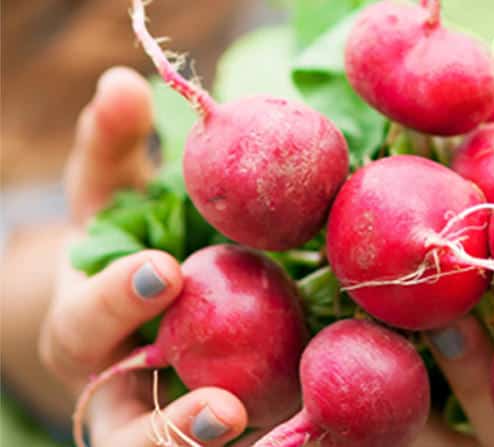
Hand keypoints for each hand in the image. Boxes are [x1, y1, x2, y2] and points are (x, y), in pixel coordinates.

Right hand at [38, 67, 247, 446]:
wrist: (143, 312)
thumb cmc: (127, 246)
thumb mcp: (114, 198)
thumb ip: (113, 149)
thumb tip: (121, 82)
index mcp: (88, 330)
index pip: (89, 322)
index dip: (121, 300)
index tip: (165, 270)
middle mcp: (120, 390)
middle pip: (124, 430)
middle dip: (165, 427)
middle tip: (220, 408)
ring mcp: (164, 422)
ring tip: (268, 441)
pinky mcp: (219, 436)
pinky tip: (323, 441)